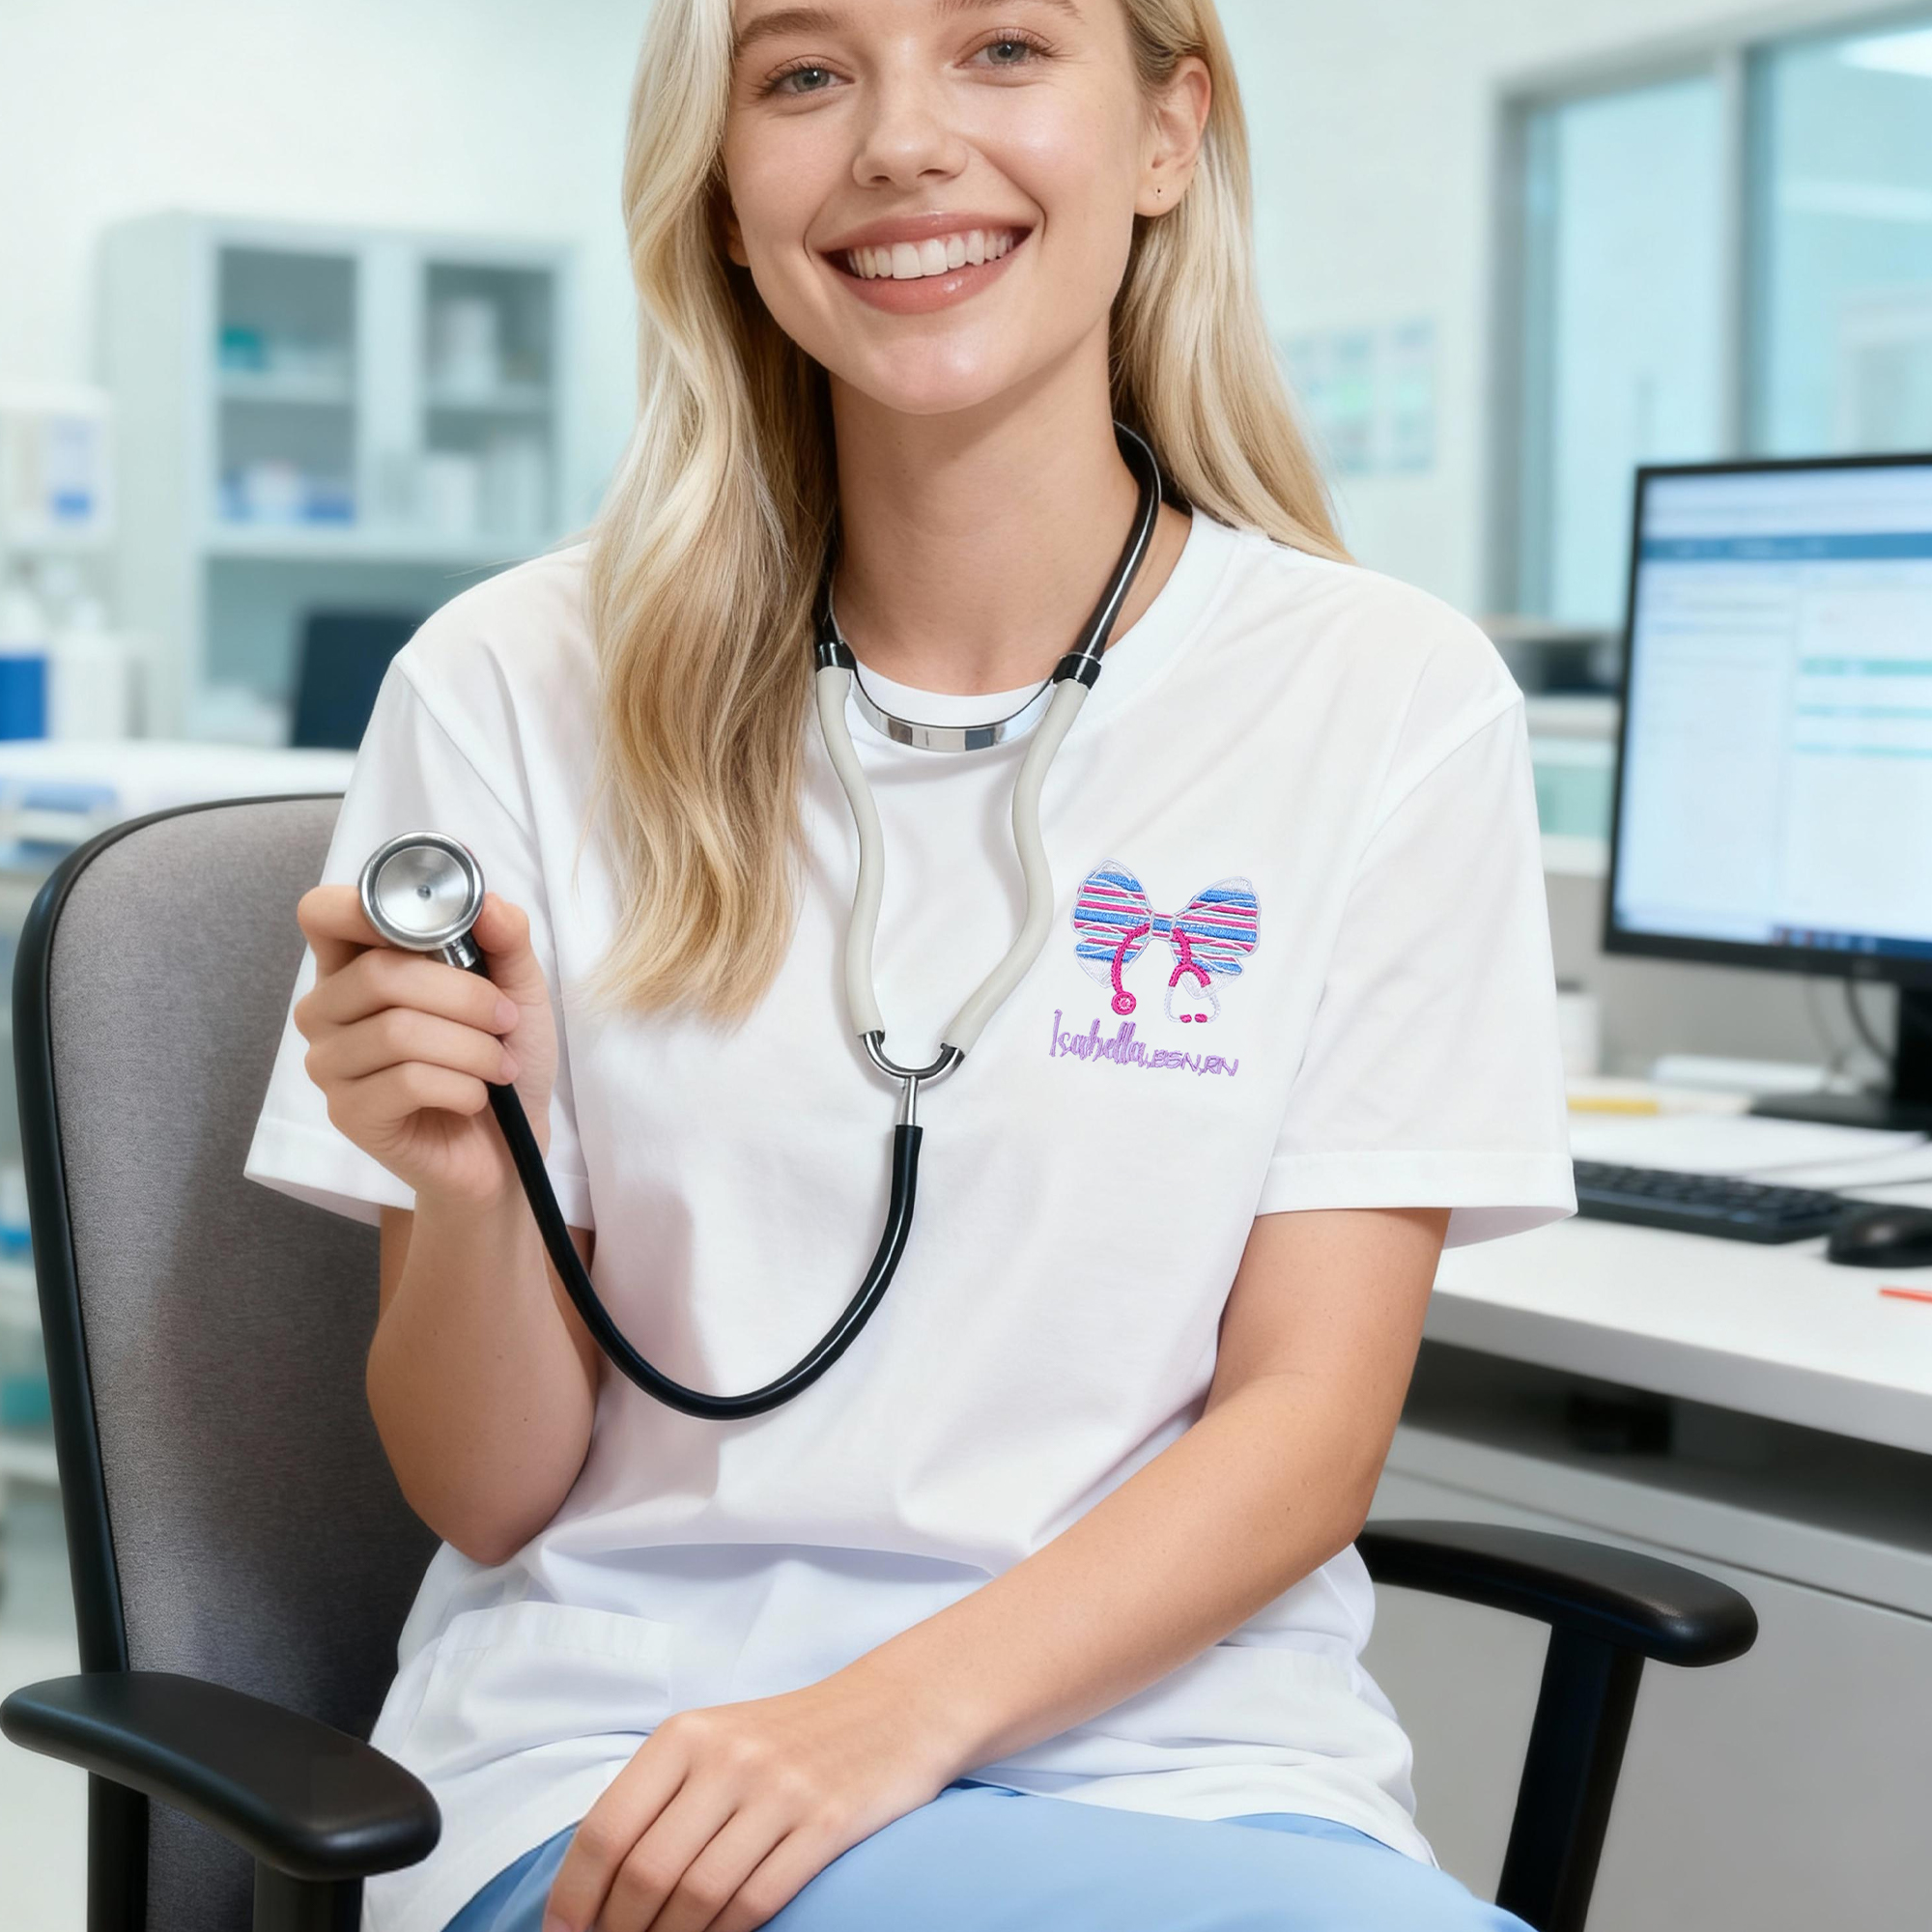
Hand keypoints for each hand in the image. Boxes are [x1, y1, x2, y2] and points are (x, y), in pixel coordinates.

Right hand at [293, 884, 557, 1206]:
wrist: (508, 1148)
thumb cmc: (501, 1058)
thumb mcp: (518, 990)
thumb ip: (505, 939)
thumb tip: (488, 900)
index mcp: (356, 965)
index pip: (323, 912)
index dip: (370, 906)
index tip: (440, 926)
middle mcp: (327, 1009)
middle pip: (378, 974)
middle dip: (463, 995)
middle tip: (505, 1020)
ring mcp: (330, 1063)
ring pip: (398, 1031)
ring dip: (472, 1048)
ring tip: (498, 1066)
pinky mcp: (348, 1114)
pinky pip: (407, 1082)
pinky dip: (462, 1087)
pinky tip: (475, 1098)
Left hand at [542, 1668, 965, 1931]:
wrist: (893, 1709)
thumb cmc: (789, 1736)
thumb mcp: (716, 1742)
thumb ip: (659, 1798)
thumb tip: (594, 1883)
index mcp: (685, 1735)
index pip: (605, 1830)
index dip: (573, 1897)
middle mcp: (727, 1758)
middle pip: (646, 1873)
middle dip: (618, 1930)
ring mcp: (779, 1791)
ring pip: (696, 1897)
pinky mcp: (825, 1824)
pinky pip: (756, 1902)